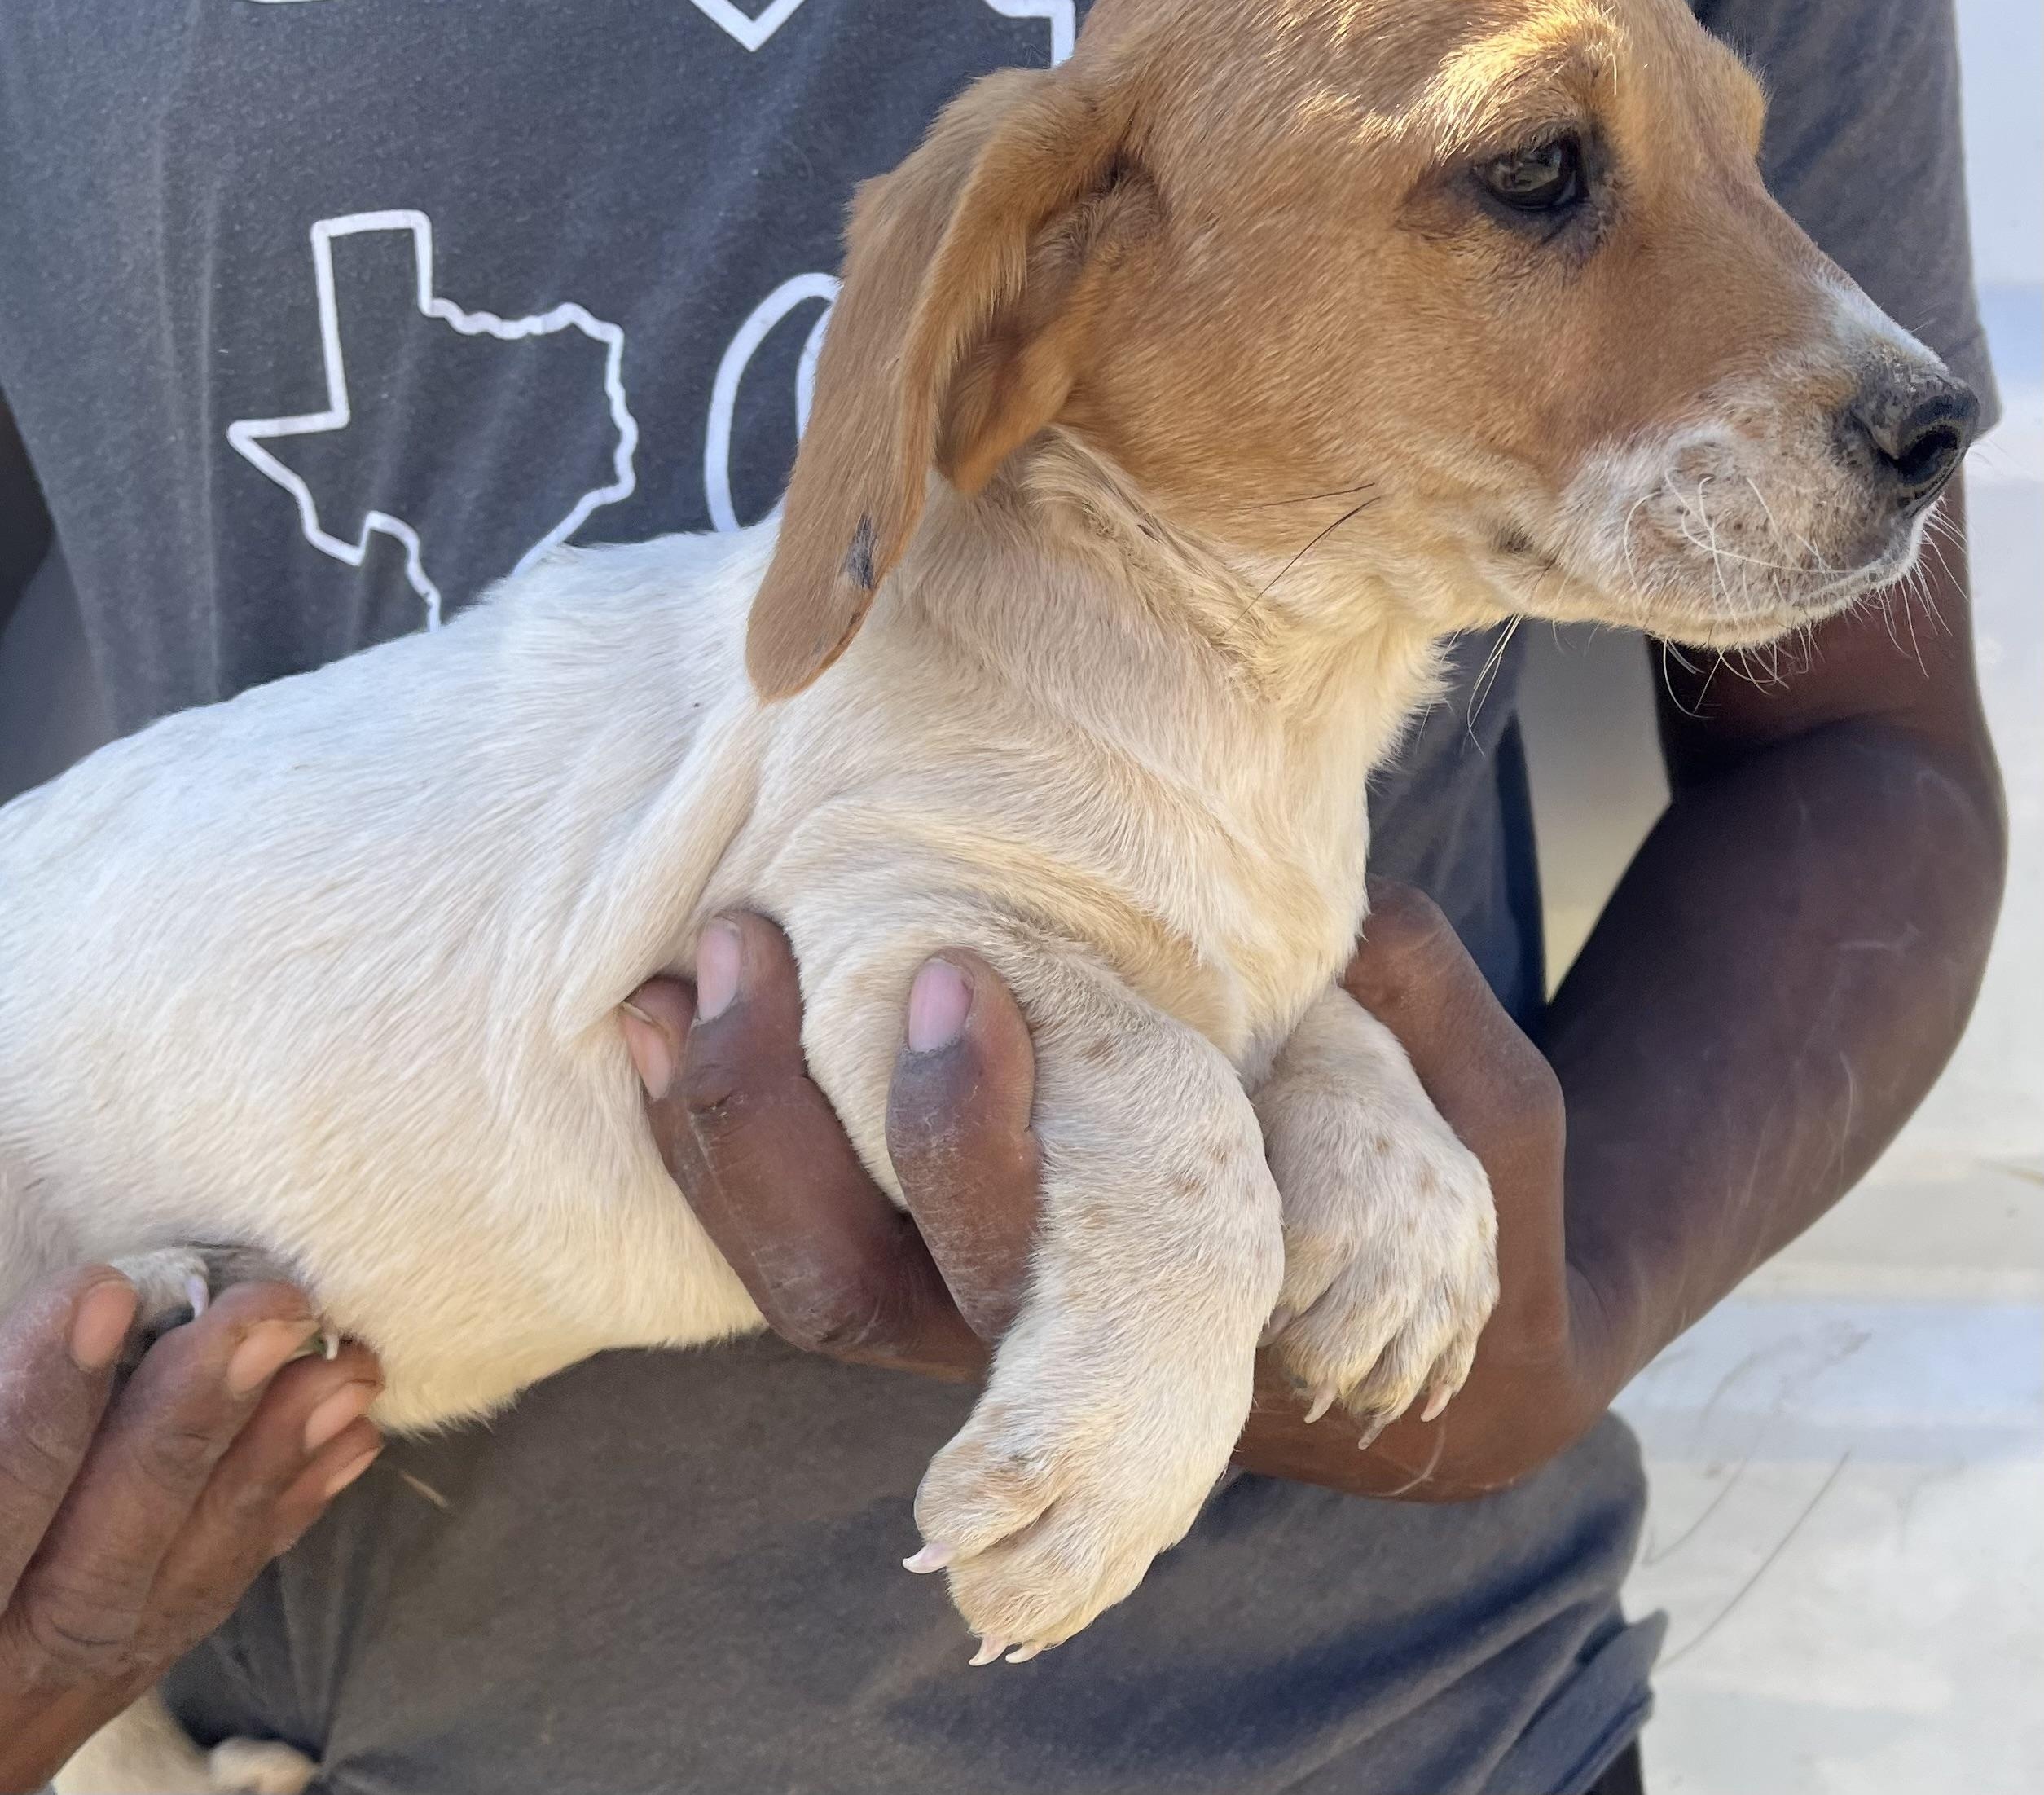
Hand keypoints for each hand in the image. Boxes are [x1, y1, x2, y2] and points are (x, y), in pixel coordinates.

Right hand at [0, 1270, 383, 1792]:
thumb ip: (0, 1414)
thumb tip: (102, 1302)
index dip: (37, 1411)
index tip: (104, 1290)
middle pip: (88, 1567)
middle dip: (186, 1431)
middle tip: (273, 1311)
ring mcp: (36, 1705)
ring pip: (165, 1596)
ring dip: (264, 1469)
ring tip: (343, 1367)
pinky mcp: (94, 1690)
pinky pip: (193, 1613)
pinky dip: (274, 1522)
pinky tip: (345, 1442)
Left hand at [621, 896, 1619, 1500]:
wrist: (1410, 1325)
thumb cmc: (1453, 1207)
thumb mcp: (1476, 1116)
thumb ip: (1419, 1027)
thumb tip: (1355, 923)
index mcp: (1176, 1315)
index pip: (1027, 1266)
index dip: (966, 1144)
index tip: (951, 977)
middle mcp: (1041, 1340)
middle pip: (855, 1291)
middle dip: (781, 1123)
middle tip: (757, 943)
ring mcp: (969, 1311)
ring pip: (796, 1275)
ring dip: (718, 1130)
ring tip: (679, 976)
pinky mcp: (928, 1262)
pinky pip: (791, 1234)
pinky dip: (721, 1140)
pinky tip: (668, 1017)